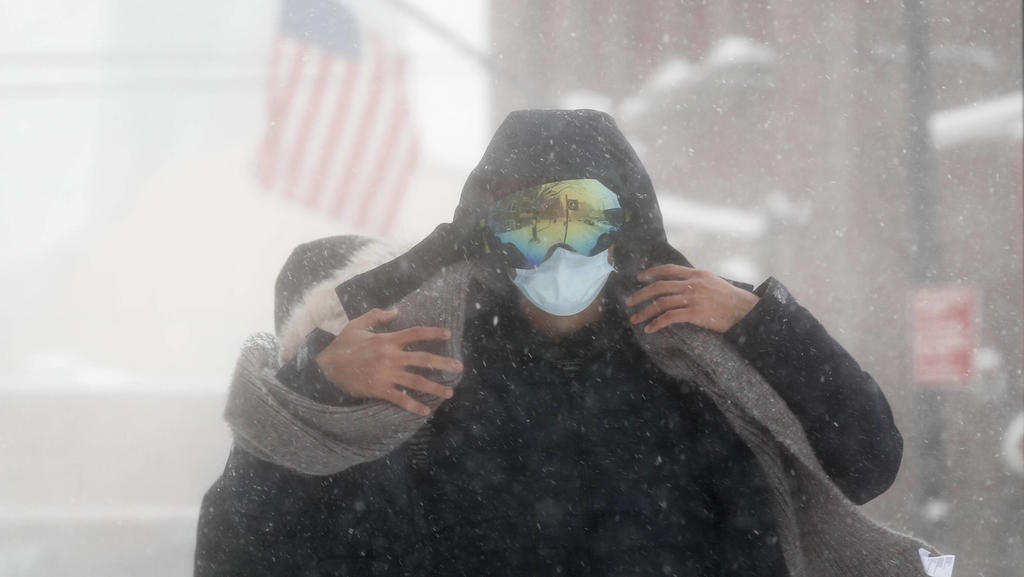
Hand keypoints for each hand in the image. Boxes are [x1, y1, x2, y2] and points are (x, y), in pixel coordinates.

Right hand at [315, 308, 462, 415]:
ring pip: (416, 381)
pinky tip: (425, 411)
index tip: (449, 334)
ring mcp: (386, 374)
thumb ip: (377, 316)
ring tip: (449, 392)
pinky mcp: (379, 390)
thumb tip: (396, 311)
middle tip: (459, 367)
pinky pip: (400, 399)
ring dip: (434, 387)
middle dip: (443, 363)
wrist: (325, 368)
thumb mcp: (357, 324)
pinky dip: (413, 406)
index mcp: (387, 339)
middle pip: (423, 359)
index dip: (433, 333)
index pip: (415, 333)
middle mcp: (390, 356)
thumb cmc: (341, 346)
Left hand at [625, 265, 758, 333]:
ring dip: (644, 311)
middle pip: (660, 286)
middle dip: (641, 294)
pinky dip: (656, 323)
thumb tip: (681, 285)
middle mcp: (693, 283)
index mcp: (697, 274)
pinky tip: (649, 329)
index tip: (640, 278)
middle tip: (629, 302)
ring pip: (661, 302)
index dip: (652, 273)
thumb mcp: (714, 282)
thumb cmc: (731, 299)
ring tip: (635, 318)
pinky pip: (669, 317)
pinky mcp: (695, 313)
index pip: (669, 269)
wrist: (746, 311)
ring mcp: (693, 298)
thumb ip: (697, 281)